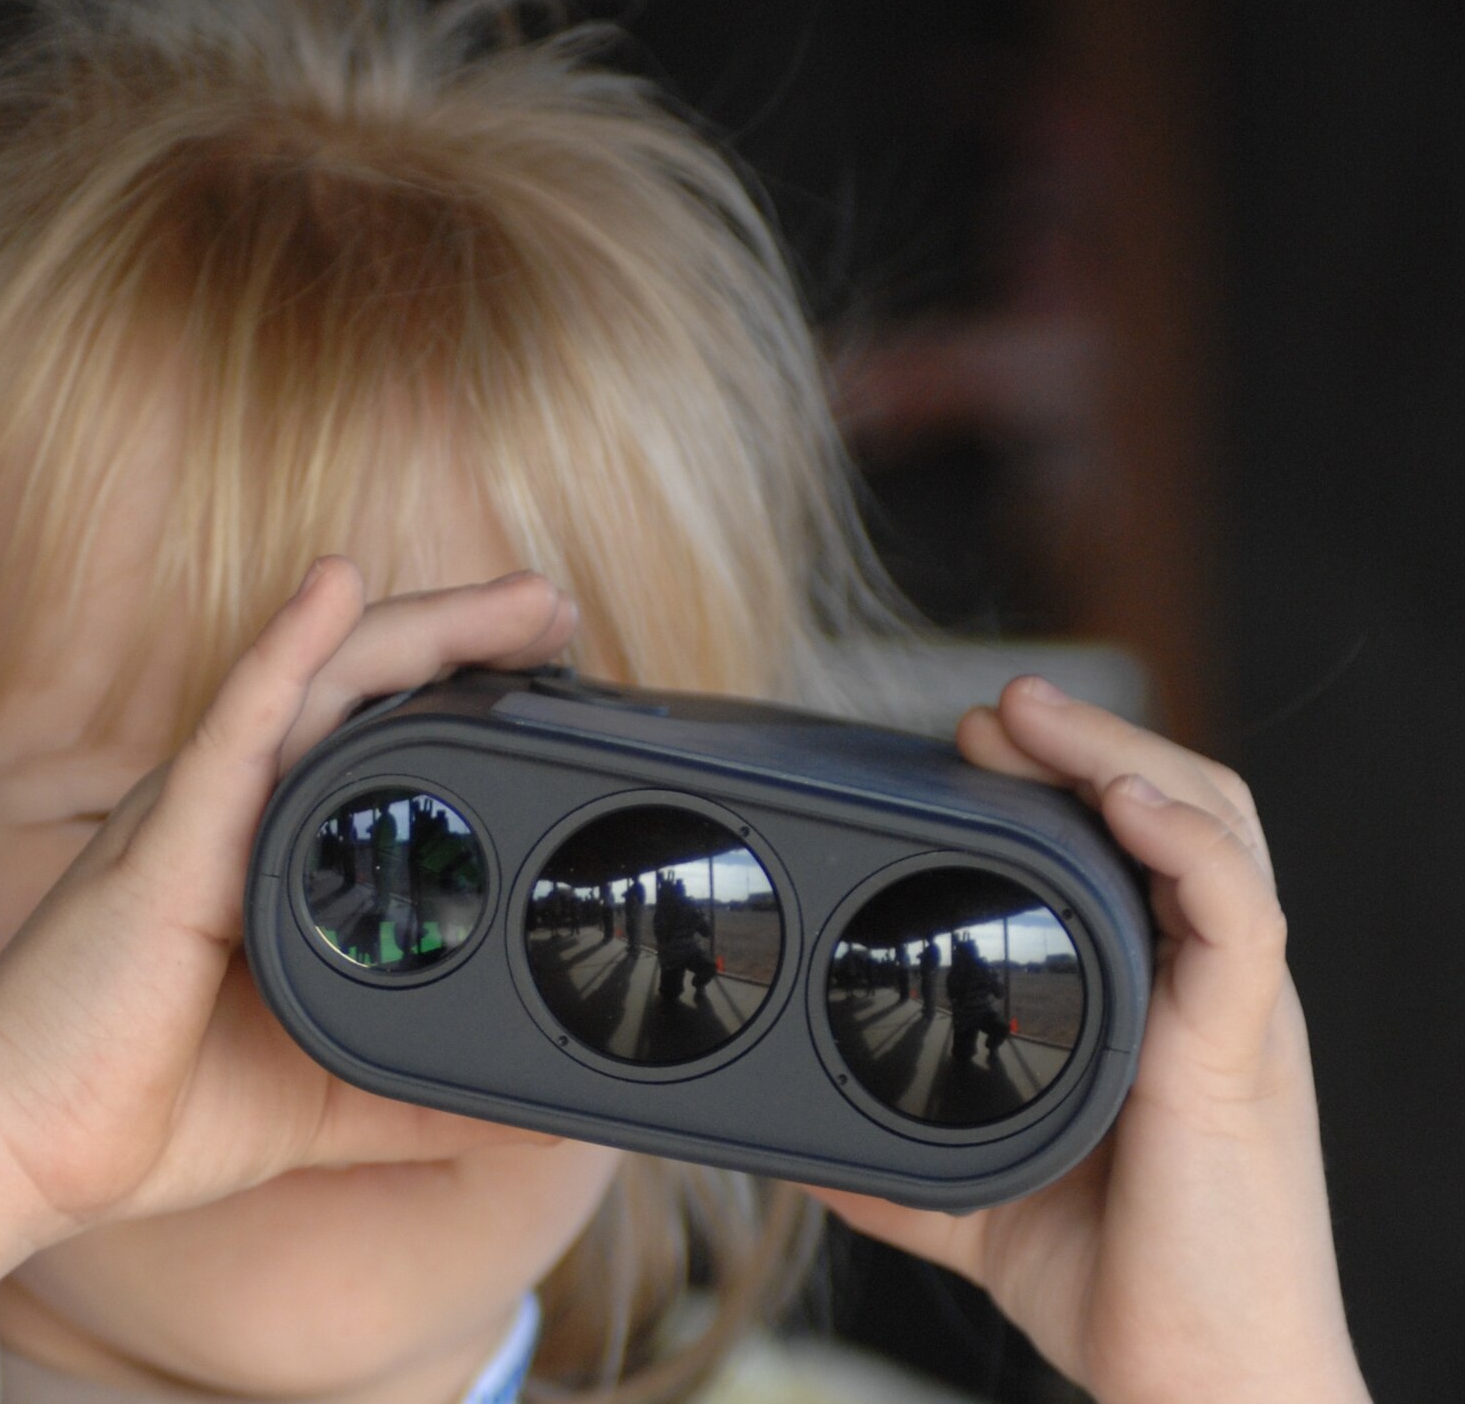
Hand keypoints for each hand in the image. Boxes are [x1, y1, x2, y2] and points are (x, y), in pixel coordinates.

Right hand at [0, 558, 575, 1242]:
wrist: (24, 1149)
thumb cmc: (148, 1107)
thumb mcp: (328, 1097)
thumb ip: (426, 1097)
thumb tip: (539, 1116)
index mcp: (272, 856)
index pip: (380, 747)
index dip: (462, 700)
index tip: (556, 680)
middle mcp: (240, 813)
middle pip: (367, 693)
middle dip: (467, 641)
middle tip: (559, 611)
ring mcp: (201, 815)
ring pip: (322, 686)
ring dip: (422, 628)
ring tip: (520, 598)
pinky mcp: (165, 841)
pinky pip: (231, 727)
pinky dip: (284, 651)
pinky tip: (335, 589)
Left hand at [807, 676, 1369, 1403]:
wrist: (1202, 1384)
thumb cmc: (1126, 1287)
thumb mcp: (987, 1198)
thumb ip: (902, 1166)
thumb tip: (802, 1156)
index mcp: (1151, 1003)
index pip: (1125, 853)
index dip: (1060, 784)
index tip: (965, 749)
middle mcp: (1199, 988)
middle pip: (1171, 811)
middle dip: (1084, 745)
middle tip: (989, 711)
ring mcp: (1230, 1011)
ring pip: (1211, 830)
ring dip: (1120, 757)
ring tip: (1035, 717)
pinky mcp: (1246, 1050)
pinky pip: (1241, 916)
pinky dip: (1188, 845)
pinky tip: (1127, 804)